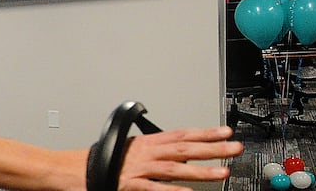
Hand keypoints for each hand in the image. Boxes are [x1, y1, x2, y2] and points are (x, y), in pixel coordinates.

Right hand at [118, 126, 242, 189]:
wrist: (81, 168)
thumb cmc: (108, 159)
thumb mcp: (134, 147)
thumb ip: (158, 149)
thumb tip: (181, 151)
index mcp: (149, 141)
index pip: (183, 134)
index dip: (205, 132)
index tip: (226, 131)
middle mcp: (147, 152)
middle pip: (184, 148)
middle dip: (212, 148)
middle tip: (234, 148)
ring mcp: (141, 168)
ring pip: (175, 168)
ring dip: (200, 170)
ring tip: (222, 172)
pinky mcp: (133, 184)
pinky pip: (156, 188)